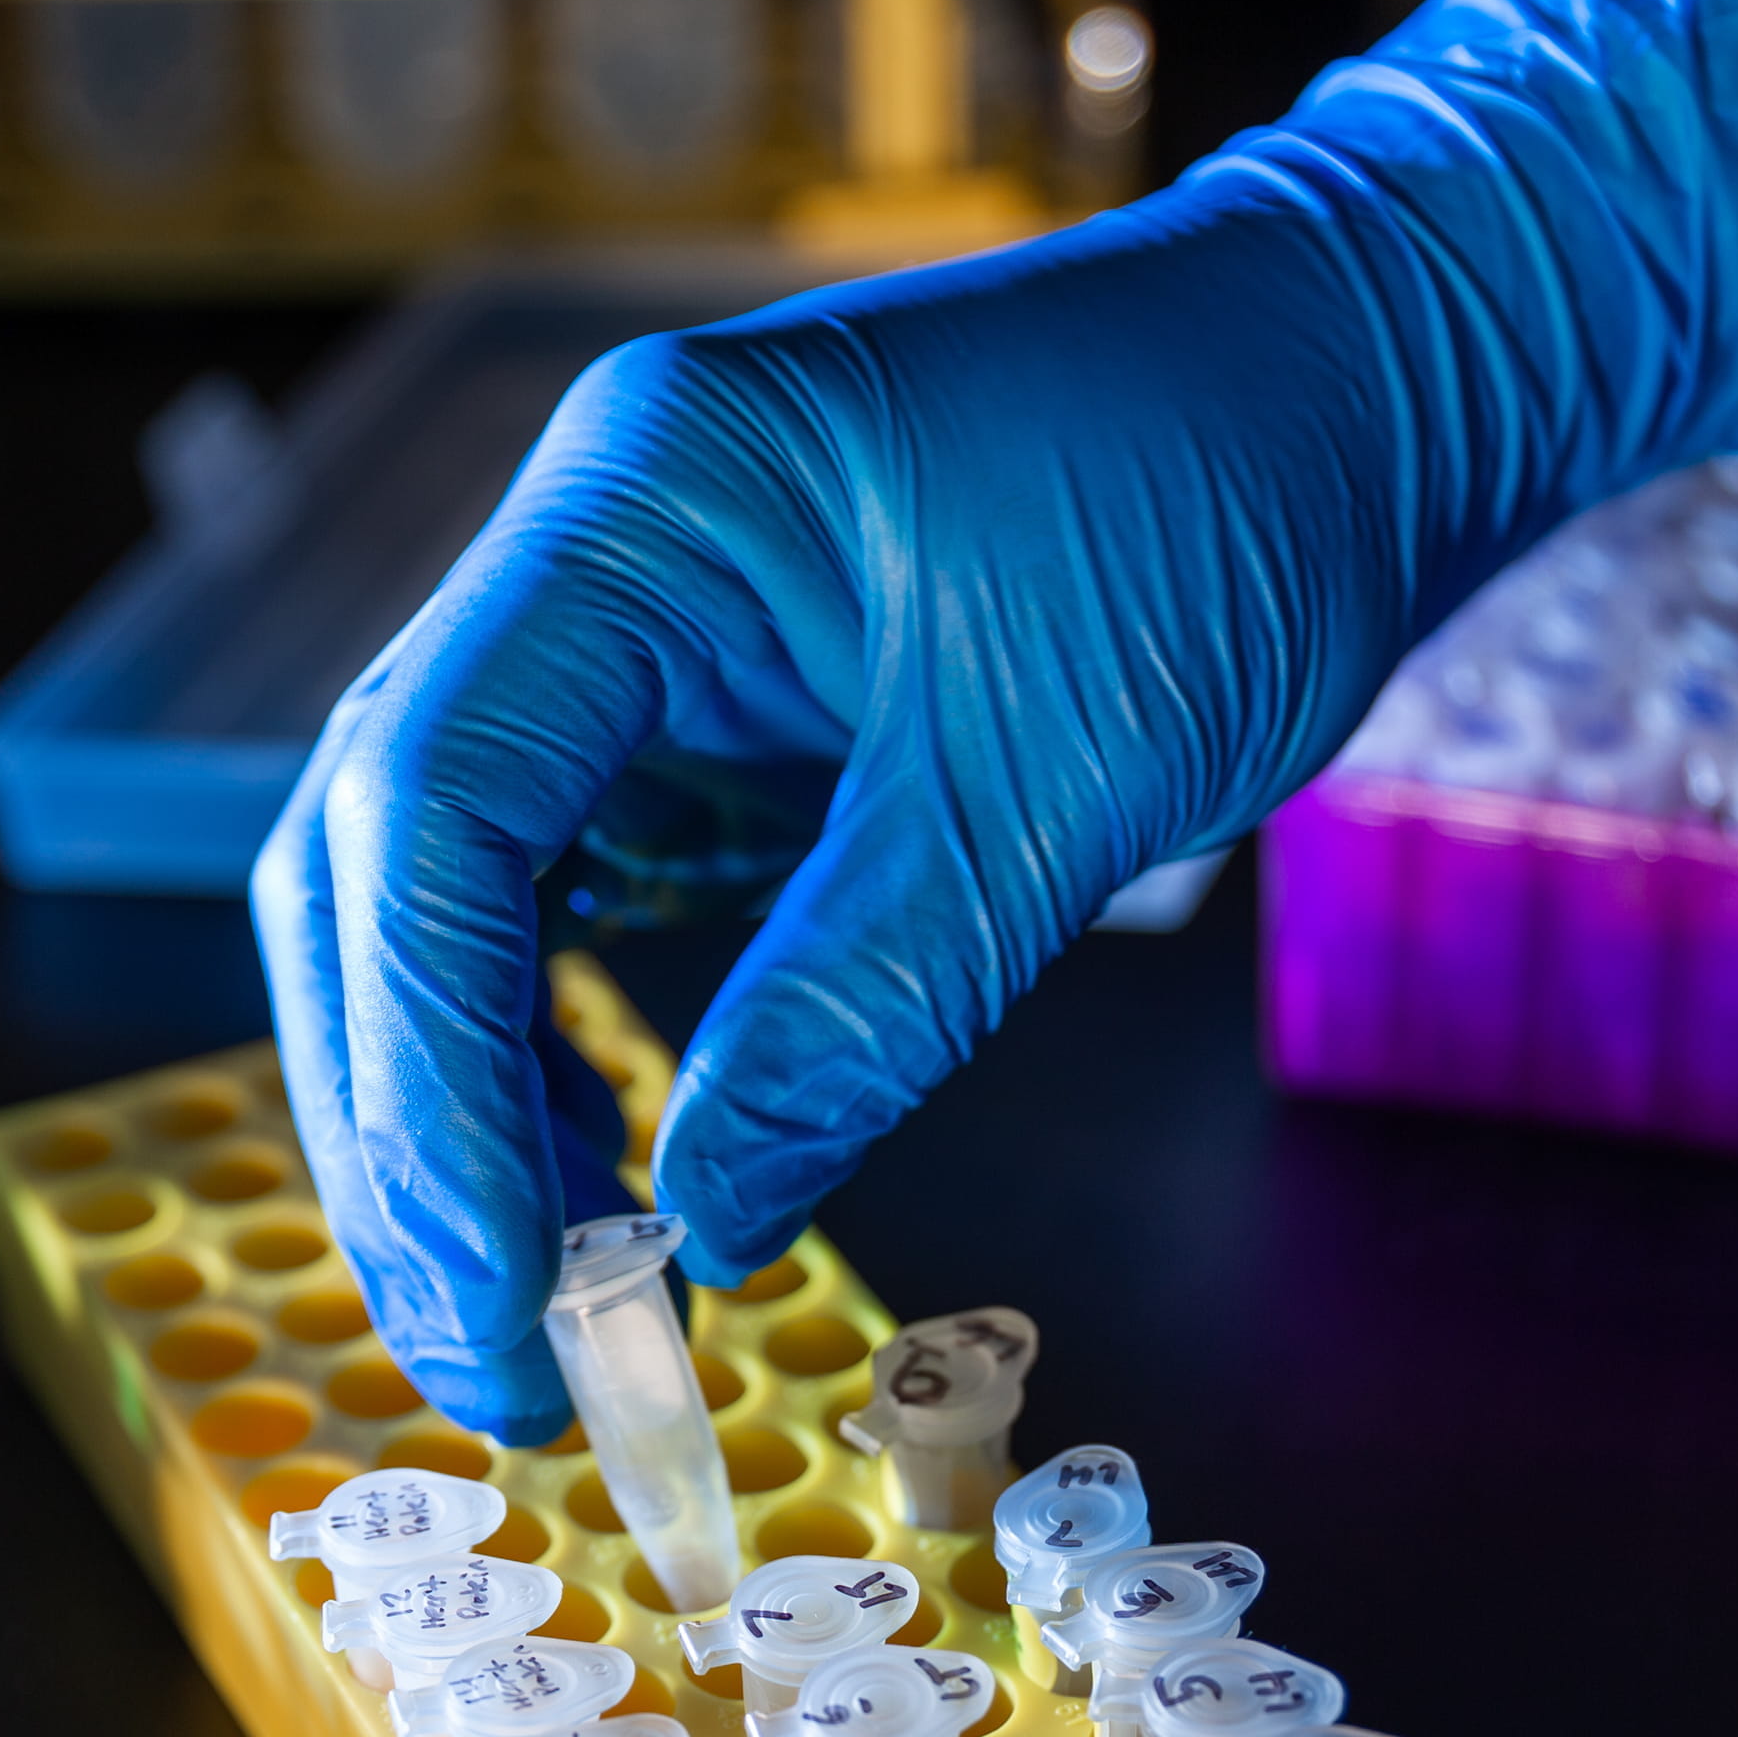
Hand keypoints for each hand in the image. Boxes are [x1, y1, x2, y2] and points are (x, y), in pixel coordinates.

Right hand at [253, 0, 1737, 1441]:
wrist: (1356, 379)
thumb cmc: (1239, 497)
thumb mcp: (1056, 785)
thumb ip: (854, 1009)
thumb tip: (698, 1229)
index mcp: (647, 502)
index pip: (431, 796)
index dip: (428, 1064)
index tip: (496, 1276)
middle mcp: (593, 549)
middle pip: (381, 852)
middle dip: (408, 1118)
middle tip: (491, 1357)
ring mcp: (625, 624)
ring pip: (435, 887)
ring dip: (455, 1102)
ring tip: (539, 1307)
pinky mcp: (686, 708)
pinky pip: (544, 890)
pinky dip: (544, 1046)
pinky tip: (599, 1179)